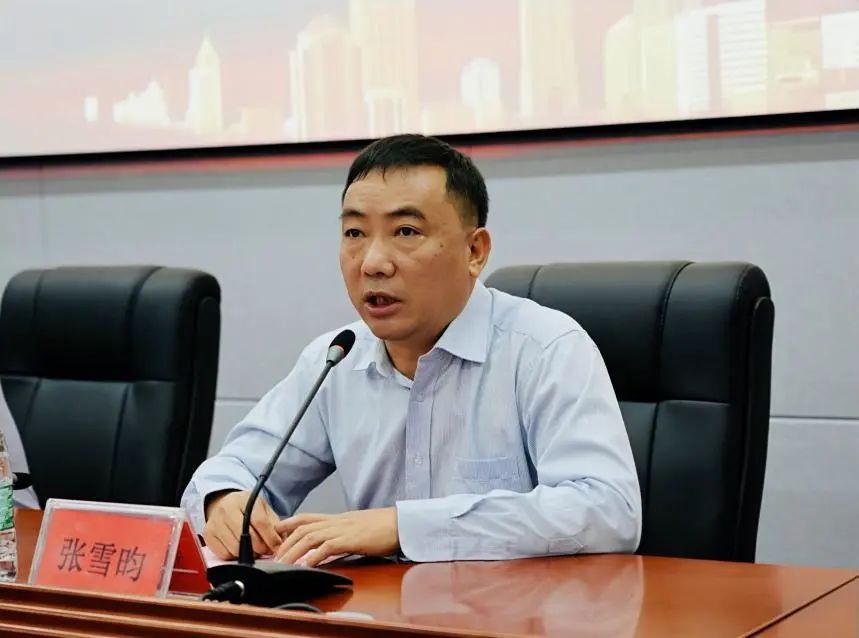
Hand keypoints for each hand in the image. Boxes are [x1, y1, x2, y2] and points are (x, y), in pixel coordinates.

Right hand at [203, 490, 282, 559]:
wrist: (224, 504)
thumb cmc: (247, 508)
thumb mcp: (263, 509)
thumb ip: (274, 525)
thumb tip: (282, 543)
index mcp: (244, 499)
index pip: (260, 522)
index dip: (271, 538)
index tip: (277, 547)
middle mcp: (227, 509)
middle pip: (246, 537)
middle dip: (260, 548)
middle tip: (266, 550)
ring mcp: (215, 522)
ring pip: (235, 548)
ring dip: (248, 554)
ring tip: (254, 549)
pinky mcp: (208, 535)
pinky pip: (224, 554)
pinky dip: (235, 556)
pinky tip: (239, 548)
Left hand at [274, 507, 399, 566]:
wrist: (401, 523)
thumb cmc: (383, 527)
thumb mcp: (358, 527)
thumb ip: (343, 533)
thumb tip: (331, 545)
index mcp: (338, 518)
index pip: (308, 517)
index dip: (289, 523)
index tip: (276, 532)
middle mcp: (337, 521)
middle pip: (303, 528)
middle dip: (286, 542)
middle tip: (275, 557)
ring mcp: (343, 529)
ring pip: (310, 536)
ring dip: (294, 551)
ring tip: (283, 564)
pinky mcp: (351, 539)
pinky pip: (327, 547)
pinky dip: (314, 556)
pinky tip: (306, 565)